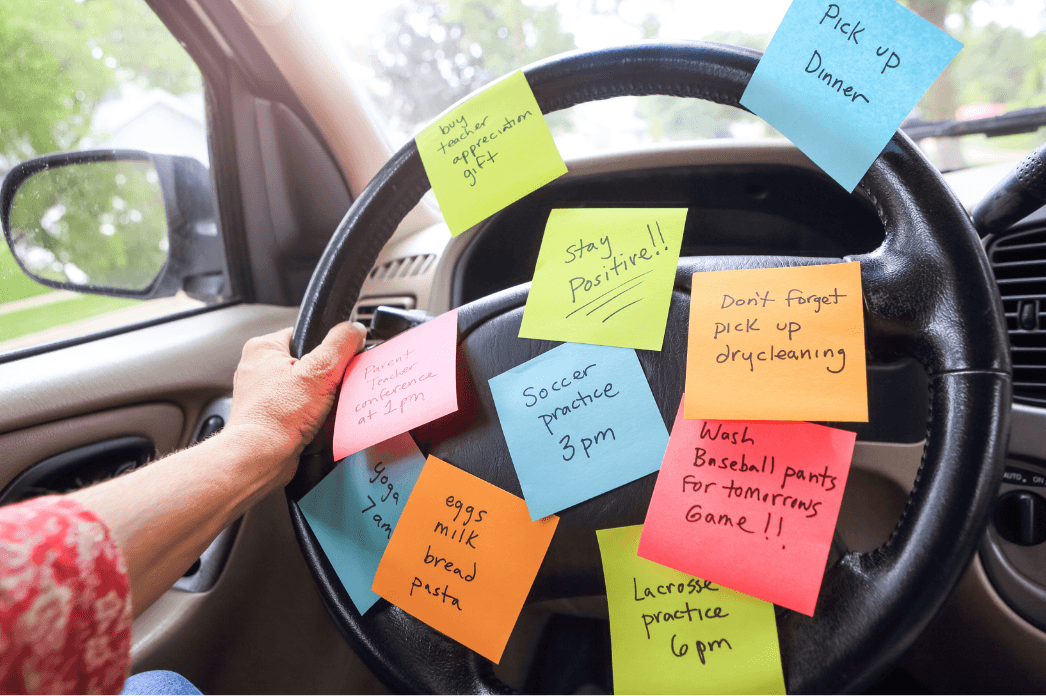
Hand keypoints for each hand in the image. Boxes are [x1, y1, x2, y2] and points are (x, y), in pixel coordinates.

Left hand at [225, 322, 366, 486]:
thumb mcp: (319, 371)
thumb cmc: (275, 417)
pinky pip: (298, 410)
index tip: (336, 362)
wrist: (260, 458)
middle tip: (328, 390)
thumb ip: (340, 344)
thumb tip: (354, 329)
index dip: (325, 348)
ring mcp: (261, 395)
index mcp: (263, 348)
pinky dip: (310, 417)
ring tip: (320, 409)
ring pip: (304, 390)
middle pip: (308, 364)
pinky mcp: (269, 417)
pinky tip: (313, 424)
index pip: (304, 335)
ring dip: (319, 400)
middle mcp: (257, 369)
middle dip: (323, 379)